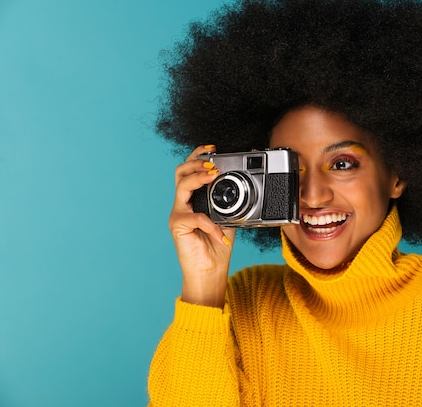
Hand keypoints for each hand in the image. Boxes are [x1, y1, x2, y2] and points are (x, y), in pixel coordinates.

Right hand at [169, 145, 234, 307]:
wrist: (210, 272)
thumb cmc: (218, 247)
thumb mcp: (229, 220)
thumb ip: (230, 204)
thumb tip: (243, 189)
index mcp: (195, 199)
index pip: (191, 171)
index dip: (198, 156)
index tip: (213, 149)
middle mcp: (183, 203)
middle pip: (180, 172)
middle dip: (196, 162)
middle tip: (213, 165)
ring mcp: (178, 213)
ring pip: (181, 185)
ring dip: (197, 178)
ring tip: (212, 176)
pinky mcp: (177, 226)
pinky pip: (195, 217)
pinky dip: (211, 224)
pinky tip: (221, 235)